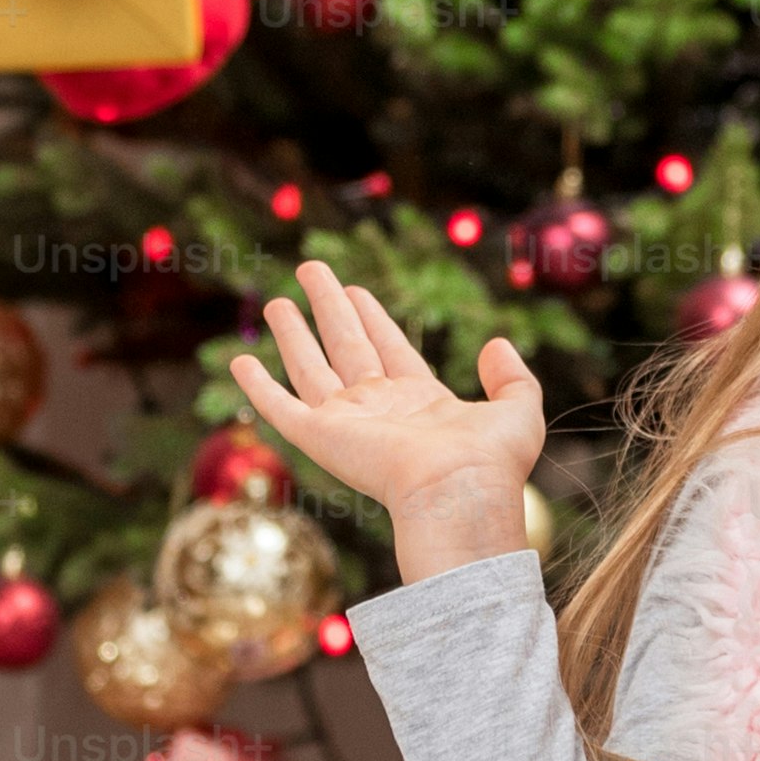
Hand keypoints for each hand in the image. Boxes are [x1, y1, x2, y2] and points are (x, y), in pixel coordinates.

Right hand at [224, 262, 545, 586]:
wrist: (458, 491)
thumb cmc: (490, 461)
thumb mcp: (519, 409)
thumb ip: (513, 377)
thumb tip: (496, 344)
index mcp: (421, 401)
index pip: (389, 348)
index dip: (373, 317)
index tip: (357, 289)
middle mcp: (379, 410)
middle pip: (347, 346)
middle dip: (330, 307)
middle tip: (312, 269)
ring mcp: (347, 423)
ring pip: (311, 368)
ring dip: (293, 334)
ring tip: (277, 300)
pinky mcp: (320, 437)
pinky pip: (279, 407)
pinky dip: (257, 386)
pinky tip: (240, 361)